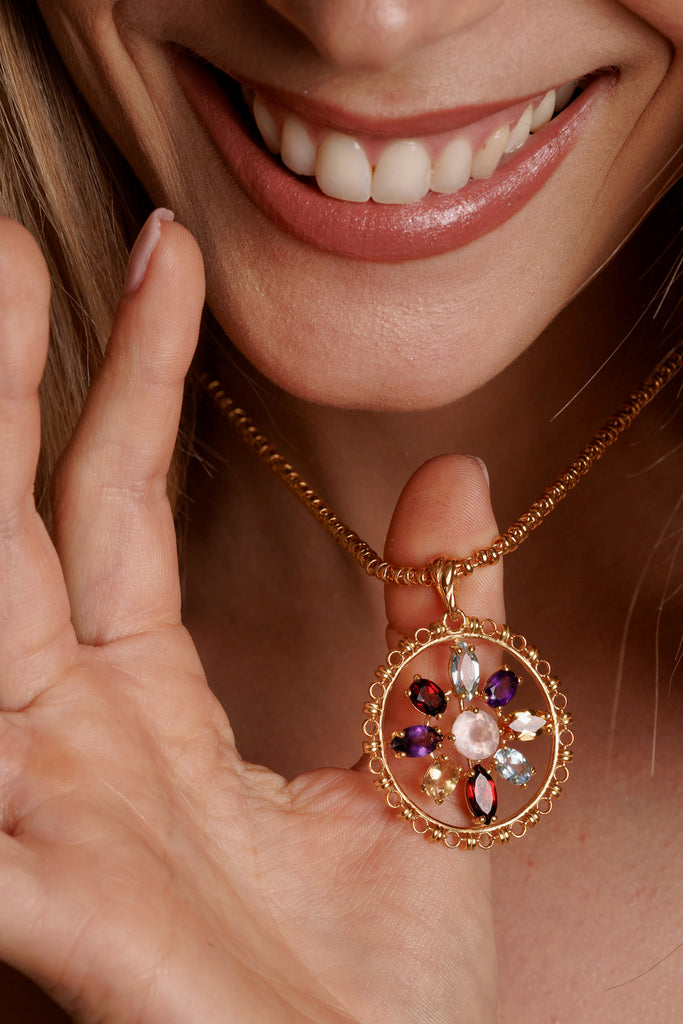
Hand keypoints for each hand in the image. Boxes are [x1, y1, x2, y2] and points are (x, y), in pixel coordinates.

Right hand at [0, 214, 500, 1022]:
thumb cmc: (387, 982)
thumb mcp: (433, 765)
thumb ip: (439, 625)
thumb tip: (455, 476)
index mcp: (151, 706)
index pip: (121, 501)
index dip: (134, 374)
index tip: (163, 256)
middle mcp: (77, 740)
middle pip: (24, 525)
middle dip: (15, 382)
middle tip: (12, 242)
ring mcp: (47, 813)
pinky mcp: (46, 901)